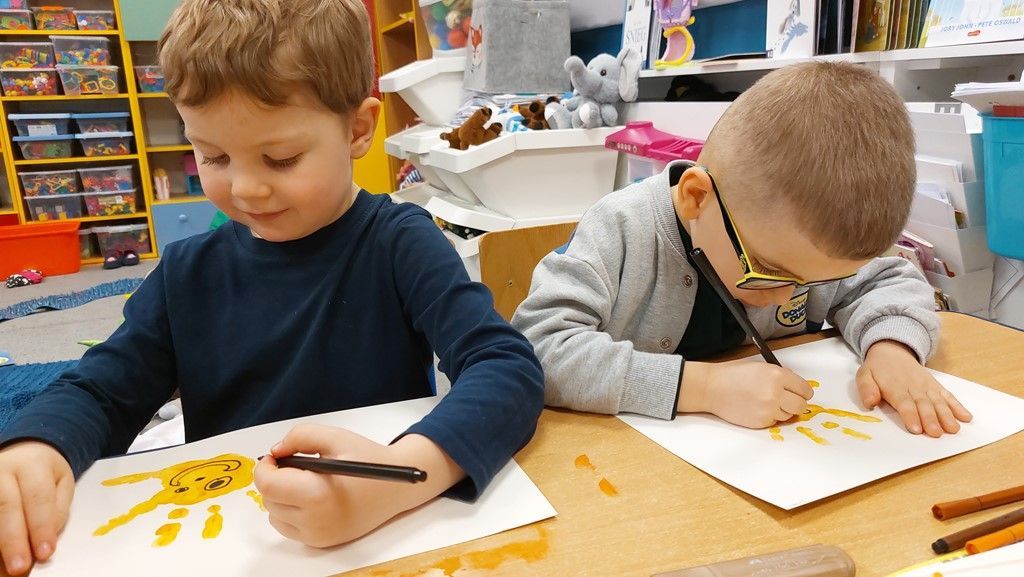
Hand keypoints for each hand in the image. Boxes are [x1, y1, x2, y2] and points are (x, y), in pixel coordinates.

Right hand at [0, 441, 74, 575]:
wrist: (20, 451)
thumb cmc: (44, 473)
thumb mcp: (61, 483)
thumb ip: (57, 510)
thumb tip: (46, 539)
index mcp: (33, 464)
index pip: (38, 497)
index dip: (41, 526)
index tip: (45, 553)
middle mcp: (2, 470)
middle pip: (6, 506)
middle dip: (13, 540)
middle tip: (19, 568)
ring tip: (3, 570)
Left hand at [254, 425, 462, 547]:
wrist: (396, 488)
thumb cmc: (367, 459)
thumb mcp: (335, 437)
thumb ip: (300, 436)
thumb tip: (275, 452)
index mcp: (316, 494)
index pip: (268, 484)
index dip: (266, 466)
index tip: (276, 455)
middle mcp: (314, 521)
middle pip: (269, 499)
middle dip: (275, 479)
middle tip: (295, 464)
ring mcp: (317, 535)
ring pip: (275, 515)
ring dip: (281, 496)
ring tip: (307, 481)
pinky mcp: (321, 542)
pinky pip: (288, 527)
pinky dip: (291, 511)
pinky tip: (311, 497)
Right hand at [677, 359, 814, 427]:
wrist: (711, 388)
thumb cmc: (732, 375)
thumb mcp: (761, 367)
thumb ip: (781, 376)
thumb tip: (797, 388)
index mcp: (777, 375)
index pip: (805, 390)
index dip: (802, 391)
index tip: (799, 393)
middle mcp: (775, 393)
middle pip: (802, 406)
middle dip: (796, 403)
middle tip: (787, 400)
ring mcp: (768, 409)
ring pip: (789, 415)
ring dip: (782, 410)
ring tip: (765, 401)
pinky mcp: (761, 422)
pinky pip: (775, 422)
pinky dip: (769, 417)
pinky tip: (756, 407)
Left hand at [859, 340, 971, 436]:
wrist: (892, 350)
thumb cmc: (877, 369)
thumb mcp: (864, 375)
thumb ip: (866, 389)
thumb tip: (870, 403)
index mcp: (895, 386)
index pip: (904, 403)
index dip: (910, 416)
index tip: (916, 429)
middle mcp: (913, 386)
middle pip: (923, 404)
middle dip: (930, 419)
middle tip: (936, 434)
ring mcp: (927, 386)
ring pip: (938, 401)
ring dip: (946, 415)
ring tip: (953, 429)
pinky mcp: (936, 385)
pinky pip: (948, 395)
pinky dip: (958, 406)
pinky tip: (966, 417)